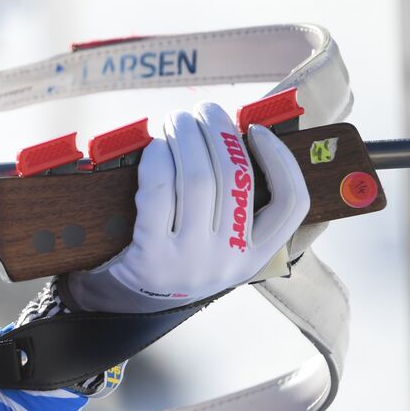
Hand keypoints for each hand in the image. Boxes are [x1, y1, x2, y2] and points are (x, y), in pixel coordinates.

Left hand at [62, 101, 309, 313]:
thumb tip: (234, 134)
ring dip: (185, 137)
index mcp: (257, 255)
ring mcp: (191, 261)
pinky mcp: (150, 256)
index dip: (281, 160)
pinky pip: (159, 192)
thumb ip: (232, 203)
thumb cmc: (171, 254)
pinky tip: (154, 147)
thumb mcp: (214, 241)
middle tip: (200, 110)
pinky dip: (158, 160)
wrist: (119, 300)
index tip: (257, 130)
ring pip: (198, 178)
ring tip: (175, 122)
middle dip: (218, 131)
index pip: (293, 204)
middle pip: (236, 177)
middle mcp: (229, 260)